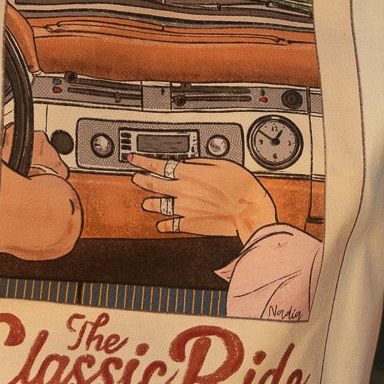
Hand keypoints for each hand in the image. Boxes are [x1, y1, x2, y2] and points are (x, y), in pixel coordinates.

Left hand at [127, 154, 275, 238]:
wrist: (249, 212)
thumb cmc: (241, 187)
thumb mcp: (223, 163)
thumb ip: (201, 162)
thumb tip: (188, 161)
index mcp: (189, 174)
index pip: (158, 165)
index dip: (143, 161)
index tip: (133, 158)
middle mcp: (182, 191)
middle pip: (153, 184)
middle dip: (141, 179)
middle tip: (135, 177)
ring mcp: (184, 209)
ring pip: (157, 205)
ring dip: (149, 203)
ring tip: (146, 202)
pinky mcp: (189, 225)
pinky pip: (169, 226)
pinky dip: (162, 225)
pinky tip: (160, 225)